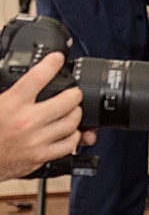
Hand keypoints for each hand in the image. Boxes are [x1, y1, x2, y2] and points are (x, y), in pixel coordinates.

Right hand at [0, 52, 87, 180]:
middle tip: (74, 92)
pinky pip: (68, 144)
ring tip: (73, 111)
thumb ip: (6, 92)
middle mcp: (26, 121)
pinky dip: (74, 137)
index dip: (50, 64)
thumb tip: (12, 80)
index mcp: (10, 104)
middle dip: (74, 94)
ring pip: (71, 122)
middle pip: (65, 101)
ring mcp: (36, 139)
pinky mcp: (40, 156)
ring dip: (76, 114)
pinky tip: (70, 132)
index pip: (36, 78)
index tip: (57, 58)